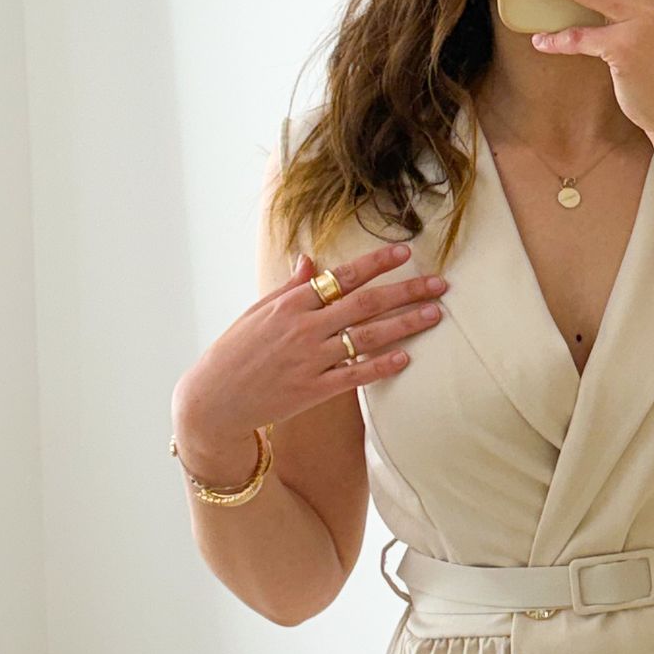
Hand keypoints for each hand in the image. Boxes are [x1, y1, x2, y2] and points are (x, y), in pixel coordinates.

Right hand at [171, 244, 448, 469]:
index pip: (341, 276)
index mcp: (289, 303)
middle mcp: (302, 328)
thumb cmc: (235, 352)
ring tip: (434, 315)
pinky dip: (381, 366)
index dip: (376, 263)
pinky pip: (354, 376)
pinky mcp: (312, 391)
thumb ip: (289, 288)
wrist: (213, 400)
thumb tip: (310, 260)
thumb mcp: (257, 313)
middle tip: (440, 285)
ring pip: (366, 338)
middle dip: (406, 291)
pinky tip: (407, 358)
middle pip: (364, 304)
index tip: (406, 252)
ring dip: (404, 325)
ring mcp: (309, 360)